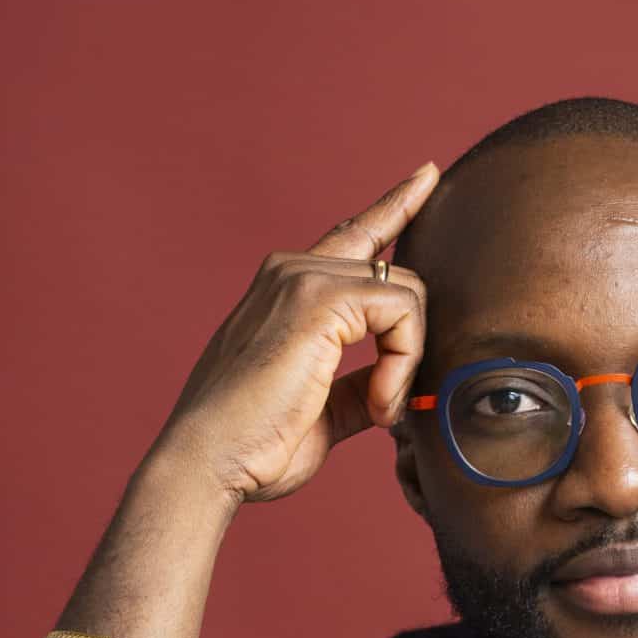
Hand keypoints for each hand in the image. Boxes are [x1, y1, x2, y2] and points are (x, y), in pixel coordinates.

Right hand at [142, 162, 440, 505]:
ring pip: (407, 293)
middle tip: (386, 407)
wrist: (210, 461)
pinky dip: (403, 364)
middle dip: (411, 345)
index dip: (395, 205)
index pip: (355, 234)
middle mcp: (293, 269)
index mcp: (288, 286)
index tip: (427, 176)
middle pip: (398, 275)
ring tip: (379, 411)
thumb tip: (391, 388)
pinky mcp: (320, 298)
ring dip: (407, 361)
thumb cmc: (256, 445)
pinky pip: (402, 311)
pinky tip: (379, 405)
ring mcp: (304, 277)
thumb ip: (359, 385)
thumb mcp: (323, 409)